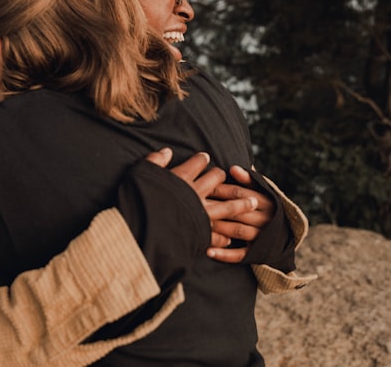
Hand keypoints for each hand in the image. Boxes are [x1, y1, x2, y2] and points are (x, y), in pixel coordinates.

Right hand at [144, 149, 257, 263]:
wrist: (142, 229)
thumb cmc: (138, 199)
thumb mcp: (142, 174)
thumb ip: (155, 161)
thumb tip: (167, 151)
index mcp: (182, 178)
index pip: (197, 164)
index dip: (202, 160)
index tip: (205, 158)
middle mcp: (195, 194)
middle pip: (215, 180)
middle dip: (222, 177)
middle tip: (226, 176)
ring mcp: (201, 214)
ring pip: (226, 206)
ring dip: (240, 204)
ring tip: (253, 202)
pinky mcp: (200, 234)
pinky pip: (216, 234)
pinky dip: (223, 237)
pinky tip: (229, 238)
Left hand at [204, 166, 273, 263]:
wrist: (284, 234)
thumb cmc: (264, 206)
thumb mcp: (261, 191)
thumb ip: (248, 180)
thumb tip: (233, 168)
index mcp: (266, 201)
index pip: (241, 193)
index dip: (222, 189)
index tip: (205, 187)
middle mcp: (266, 218)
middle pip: (238, 211)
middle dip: (217, 207)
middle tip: (197, 205)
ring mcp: (261, 236)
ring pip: (238, 231)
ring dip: (219, 228)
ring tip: (202, 225)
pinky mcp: (256, 252)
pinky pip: (240, 254)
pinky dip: (225, 254)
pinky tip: (208, 252)